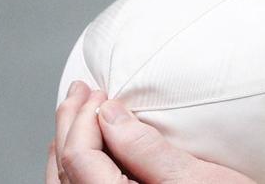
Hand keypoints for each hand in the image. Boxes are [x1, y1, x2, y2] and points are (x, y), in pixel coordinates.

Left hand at [49, 83, 255, 183]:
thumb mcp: (198, 178)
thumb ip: (147, 149)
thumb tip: (108, 113)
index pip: (79, 159)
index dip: (84, 119)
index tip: (100, 92)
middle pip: (67, 172)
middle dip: (70, 126)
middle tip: (80, 91)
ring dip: (68, 146)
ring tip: (76, 114)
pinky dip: (77, 169)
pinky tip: (86, 153)